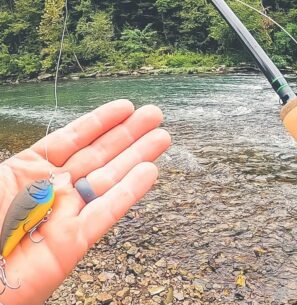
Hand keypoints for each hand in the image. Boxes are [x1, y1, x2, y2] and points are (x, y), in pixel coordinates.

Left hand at [0, 100, 170, 304]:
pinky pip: (107, 212)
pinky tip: (150, 172)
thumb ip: (26, 164)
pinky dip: (130, 192)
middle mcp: (55, 188)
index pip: (74, 139)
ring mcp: (68, 214)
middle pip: (100, 155)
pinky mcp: (75, 242)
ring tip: (162, 138)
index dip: (101, 122)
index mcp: (32, 171)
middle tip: (154, 115)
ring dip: (137, 157)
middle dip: (129, 134)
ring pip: (110, 179)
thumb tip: (57, 145)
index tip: (125, 107)